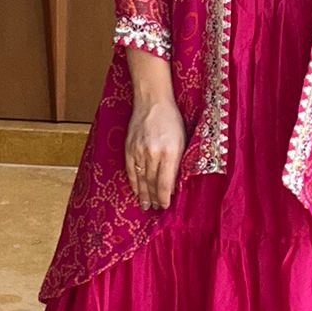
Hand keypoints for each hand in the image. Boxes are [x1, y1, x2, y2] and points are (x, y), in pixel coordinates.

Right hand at [125, 94, 186, 209]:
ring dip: (143, 194)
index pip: (165, 182)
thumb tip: (172, 184)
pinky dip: (133, 182)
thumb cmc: (171, 120)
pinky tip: (136, 190)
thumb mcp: (182, 140)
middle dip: (154, 198)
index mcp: (170, 151)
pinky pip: (130, 170)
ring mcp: (139, 150)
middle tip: (155, 209)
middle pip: (152, 182)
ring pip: (140, 178)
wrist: (152, 101)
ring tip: (145, 205)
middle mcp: (153, 153)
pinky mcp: (129, 147)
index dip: (164, 197)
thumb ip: (178, 162)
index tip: (165, 206)